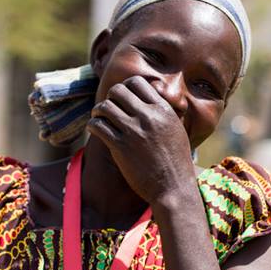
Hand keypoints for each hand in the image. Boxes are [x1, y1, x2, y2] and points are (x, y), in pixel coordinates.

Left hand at [87, 76, 197, 206]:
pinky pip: (98, 126)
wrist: (174, 187)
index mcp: (163, 110)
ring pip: (105, 107)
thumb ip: (164, 113)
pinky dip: (93, 125)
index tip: (122, 98)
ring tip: (99, 118)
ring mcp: (134, 131)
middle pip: (118, 91)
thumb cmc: (177, 162)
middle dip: (110, 98)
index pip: (137, 82)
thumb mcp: (177, 130)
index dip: (125, 87)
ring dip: (98, 111)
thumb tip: (152, 99)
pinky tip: (96, 129)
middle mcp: (148, 117)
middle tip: (109, 108)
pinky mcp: (121, 147)